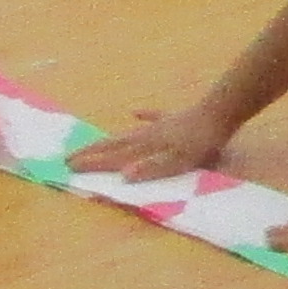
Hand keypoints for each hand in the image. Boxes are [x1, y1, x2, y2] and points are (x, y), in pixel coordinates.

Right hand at [71, 107, 230, 182]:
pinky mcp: (173, 118)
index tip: (67, 167)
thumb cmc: (200, 141)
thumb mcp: (178, 161)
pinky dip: (142, 116)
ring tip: (95, 142)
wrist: (220, 112)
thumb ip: (151, 169)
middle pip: (113, 144)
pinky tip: (134, 112)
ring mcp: (159, 125)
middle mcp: (146, 135)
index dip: (91, 163)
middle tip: (68, 156)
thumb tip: (123, 176)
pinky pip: (153, 116)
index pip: (113, 158)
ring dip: (110, 140)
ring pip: (128, 133)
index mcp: (145, 147)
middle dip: (91, 152)